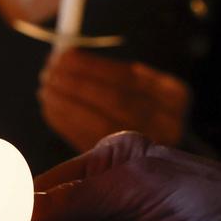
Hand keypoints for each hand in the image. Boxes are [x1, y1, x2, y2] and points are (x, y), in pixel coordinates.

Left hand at [38, 50, 189, 151]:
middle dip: (76, 84)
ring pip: (100, 122)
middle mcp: (167, 123)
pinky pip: (90, 140)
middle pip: (115, 99)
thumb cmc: (142, 108)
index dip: (91, 66)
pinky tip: (50, 108)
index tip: (63, 55)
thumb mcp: (141, 85)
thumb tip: (64, 56)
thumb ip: (108, 73)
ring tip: (46, 89)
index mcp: (174, 94)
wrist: (164, 160)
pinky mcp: (125, 164)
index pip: (128, 76)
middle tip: (49, 72)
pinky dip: (65, 122)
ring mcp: (148, 147)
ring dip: (66, 103)